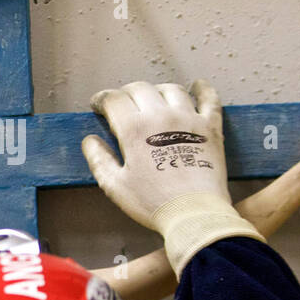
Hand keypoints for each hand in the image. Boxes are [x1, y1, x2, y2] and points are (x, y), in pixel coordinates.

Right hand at [82, 79, 262, 276]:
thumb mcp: (114, 185)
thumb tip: (89, 141)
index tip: (98, 106)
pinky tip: (198, 85)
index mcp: (134, 129)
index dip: (102, 99)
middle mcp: (161, 116)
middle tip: (122, 104)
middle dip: (126, 93)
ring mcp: (188, 119)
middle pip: (140, 88)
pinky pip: (209, 99)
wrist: (193, 213)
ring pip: (171, 89)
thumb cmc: (152, 203)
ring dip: (157, 90)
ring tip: (153, 99)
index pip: (114, 99)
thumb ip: (98, 159)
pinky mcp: (210, 128)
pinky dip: (203, 89)